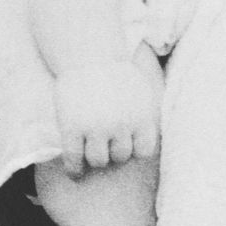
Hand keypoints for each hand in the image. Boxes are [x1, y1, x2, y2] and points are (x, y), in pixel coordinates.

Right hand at [52, 59, 160, 175]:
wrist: (88, 54)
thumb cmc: (116, 73)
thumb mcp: (142, 92)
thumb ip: (148, 116)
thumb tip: (153, 143)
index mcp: (141, 116)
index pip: (143, 151)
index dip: (134, 149)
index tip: (127, 145)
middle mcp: (120, 124)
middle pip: (120, 156)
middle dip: (114, 152)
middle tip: (106, 146)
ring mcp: (95, 127)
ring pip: (99, 160)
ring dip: (96, 159)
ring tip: (91, 154)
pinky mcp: (72, 127)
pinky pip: (74, 158)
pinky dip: (75, 169)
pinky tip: (75, 171)